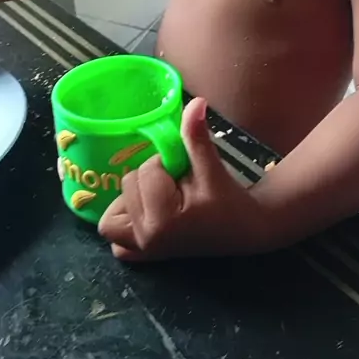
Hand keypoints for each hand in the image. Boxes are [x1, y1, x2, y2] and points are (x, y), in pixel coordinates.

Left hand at [98, 98, 269, 261]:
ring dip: (132, 198)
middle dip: (151, 179)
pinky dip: (126, 227)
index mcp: (162, 220)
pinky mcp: (144, 256)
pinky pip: (118, 243)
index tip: (187, 175)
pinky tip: (147, 215)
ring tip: (161, 197)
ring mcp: (143, 251)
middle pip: (128, 186)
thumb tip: (195, 102)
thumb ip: (196, 136)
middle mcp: (146, 239)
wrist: (245, 230)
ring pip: (112, 214)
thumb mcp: (212, 168)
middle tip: (178, 186)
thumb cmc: (229, 200)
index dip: (166, 165)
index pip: (146, 171)